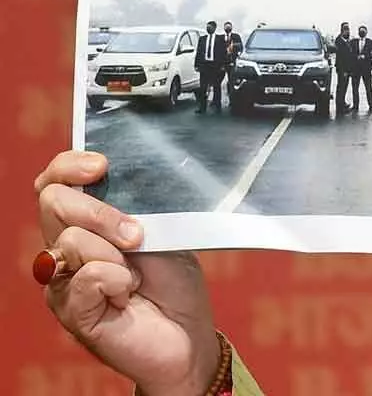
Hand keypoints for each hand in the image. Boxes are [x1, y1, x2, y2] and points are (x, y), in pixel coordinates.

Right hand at [34, 151, 222, 395]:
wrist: (189, 334)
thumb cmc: (175, 283)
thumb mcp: (164, 232)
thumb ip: (136, 208)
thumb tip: (118, 181)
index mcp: (87, 222)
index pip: (54, 183)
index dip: (67, 167)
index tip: (101, 166)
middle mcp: (67, 246)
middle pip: (54, 202)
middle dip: (100, 211)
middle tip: (136, 234)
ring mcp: (64, 279)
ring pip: (71, 239)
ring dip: (117, 253)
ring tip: (138, 275)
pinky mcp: (70, 309)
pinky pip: (86, 276)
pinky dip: (116, 281)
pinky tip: (128, 294)